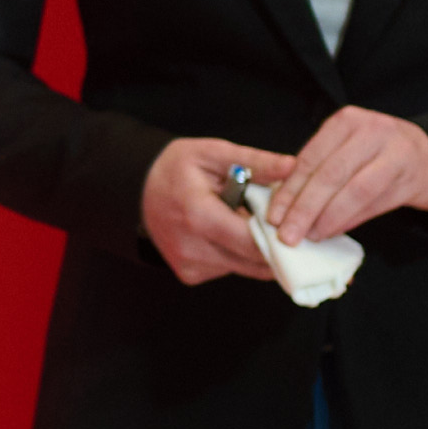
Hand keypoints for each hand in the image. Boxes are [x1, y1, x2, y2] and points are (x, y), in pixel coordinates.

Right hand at [141, 138, 285, 285]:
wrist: (136, 190)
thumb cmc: (175, 169)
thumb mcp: (212, 154)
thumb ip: (254, 162)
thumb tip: (292, 168)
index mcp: (199, 216)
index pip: (254, 241)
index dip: (279, 234)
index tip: (291, 222)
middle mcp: (192, 248)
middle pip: (254, 261)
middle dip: (271, 243)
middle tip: (275, 222)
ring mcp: (189, 265)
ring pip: (245, 268)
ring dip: (253, 249)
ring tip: (243, 222)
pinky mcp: (189, 275)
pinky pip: (228, 269)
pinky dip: (235, 254)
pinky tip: (224, 234)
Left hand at [268, 107, 427, 246]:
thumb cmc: (374, 154)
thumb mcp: (346, 148)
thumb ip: (318, 169)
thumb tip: (285, 207)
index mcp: (347, 121)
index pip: (311, 158)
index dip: (290, 190)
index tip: (273, 216)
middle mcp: (373, 131)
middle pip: (331, 175)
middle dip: (305, 209)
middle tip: (288, 235)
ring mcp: (397, 153)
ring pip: (355, 191)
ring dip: (329, 218)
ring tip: (310, 236)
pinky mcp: (412, 178)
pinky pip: (375, 204)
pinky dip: (351, 220)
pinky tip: (334, 231)